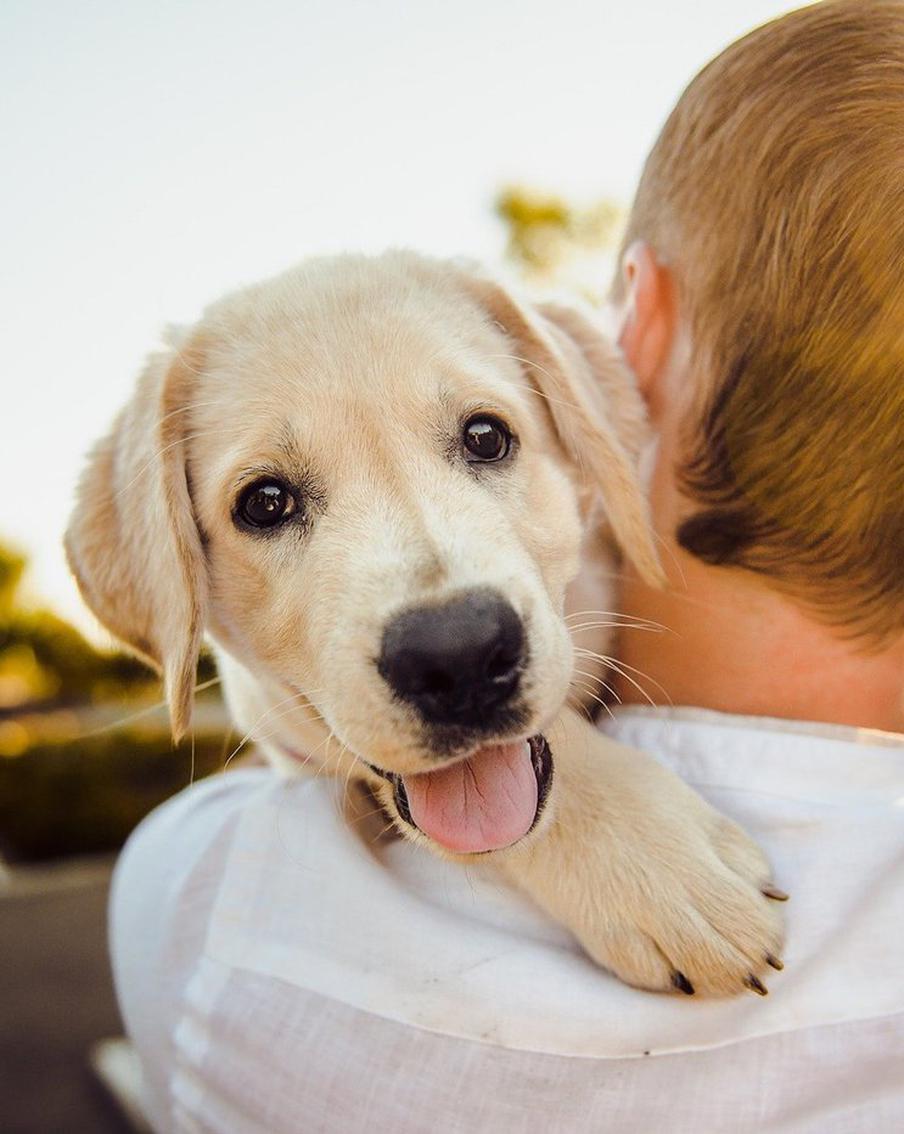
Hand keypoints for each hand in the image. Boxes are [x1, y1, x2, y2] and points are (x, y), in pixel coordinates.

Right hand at [496, 707, 785, 996]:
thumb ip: (729, 845)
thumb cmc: (615, 783)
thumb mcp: (686, 801)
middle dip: (749, 961)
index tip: (764, 927)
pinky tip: (671, 969)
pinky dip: (667, 977)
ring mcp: (633, 915)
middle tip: (748, 958)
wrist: (538, 786)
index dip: (769, 932)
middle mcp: (671, 890)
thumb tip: (769, 893)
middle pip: (735, 952)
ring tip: (714, 970)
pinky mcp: (597, 931)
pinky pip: (645, 976)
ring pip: (697, 974)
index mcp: (698, 851)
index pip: (756, 916)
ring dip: (715, 979)